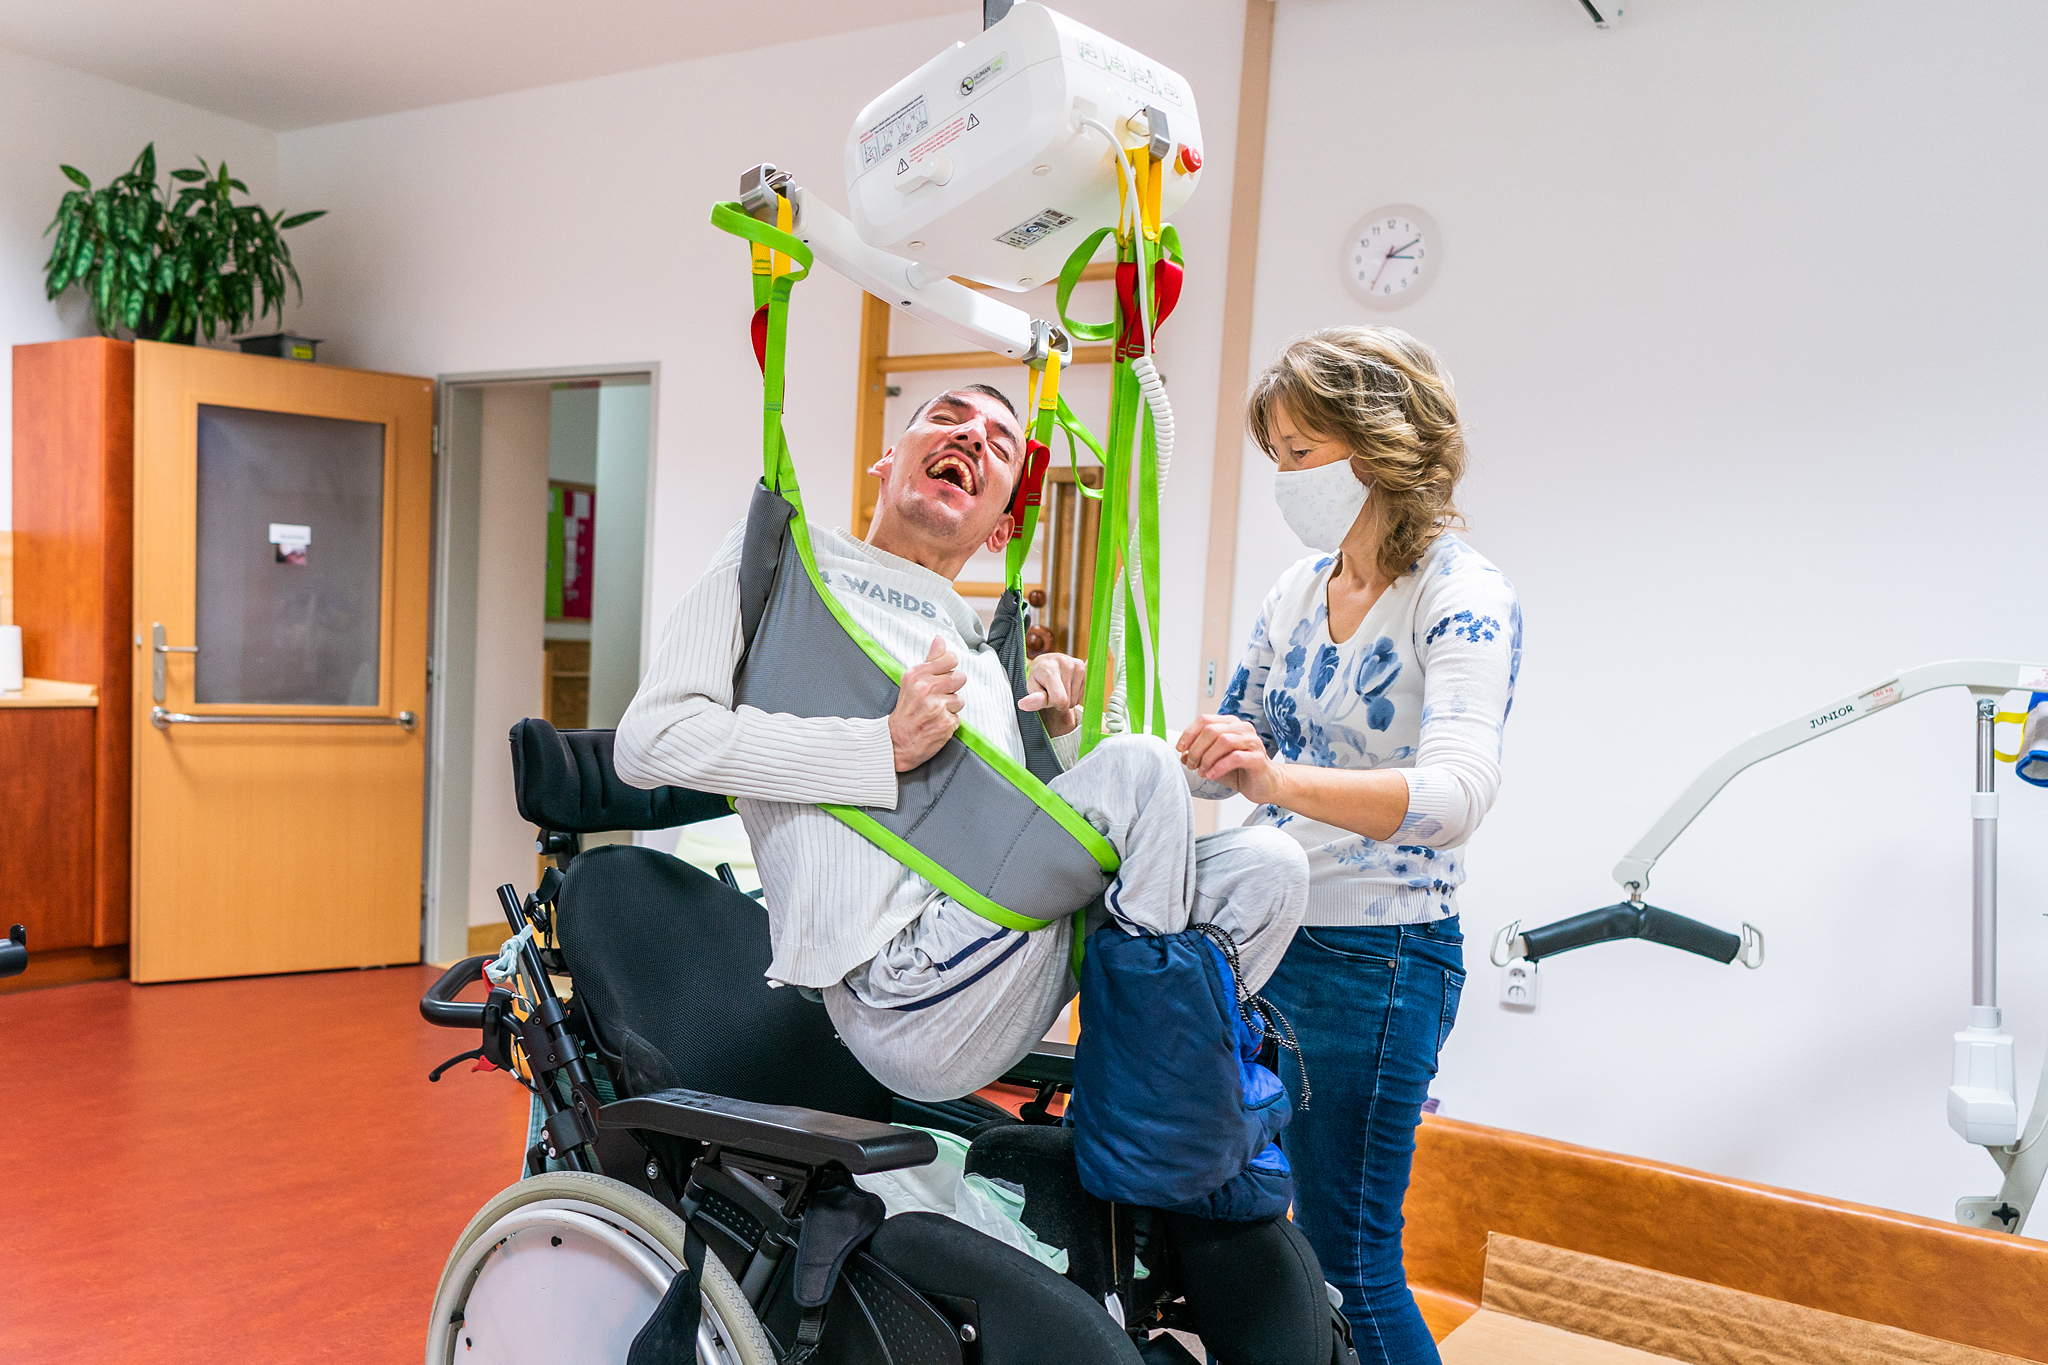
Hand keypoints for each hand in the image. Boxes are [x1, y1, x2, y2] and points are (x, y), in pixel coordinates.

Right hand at [890, 636, 966, 771]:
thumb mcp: (911, 681)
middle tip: (938, 697)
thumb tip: (940, 640)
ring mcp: (936, 707)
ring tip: (935, 712)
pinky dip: (949, 722)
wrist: (896, 742)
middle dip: (952, 688)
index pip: (951, 659)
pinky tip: (936, 723)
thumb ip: (930, 660)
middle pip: (960, 678)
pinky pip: (958, 717)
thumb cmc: (905, 710)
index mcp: (917, 675)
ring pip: (960, 699)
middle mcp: (926, 689)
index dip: (950, 667)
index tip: (943, 675)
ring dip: (950, 707)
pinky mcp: (945, 724)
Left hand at [1017, 651, 1086, 736]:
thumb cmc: (1037, 678)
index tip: (1046, 696)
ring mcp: (1077, 665)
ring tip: (1059, 686)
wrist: (1045, 662)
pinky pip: (1083, 693)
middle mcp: (1065, 663)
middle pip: (1069, 701)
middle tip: (1052, 690)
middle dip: (1060, 701)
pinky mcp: (1084, 668)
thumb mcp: (1031, 688)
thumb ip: (1032, 699)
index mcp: (1050, 669)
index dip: (1053, 703)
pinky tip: (1067, 684)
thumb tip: (1022, 704)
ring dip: (1067, 698)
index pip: (1060, 699)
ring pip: (1076, 699)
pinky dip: (1074, 693)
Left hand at [1176, 712, 1282, 803]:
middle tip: (1191, 765)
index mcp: (1230, 723)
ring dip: (1207, 758)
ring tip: (1201, 772)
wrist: (1263, 785)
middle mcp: (1242, 728)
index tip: (1180, 749)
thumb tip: (1182, 755)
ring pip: (1224, 741)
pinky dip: (1219, 767)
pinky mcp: (1258, 758)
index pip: (1204, 720)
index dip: (1189, 734)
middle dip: (1196, 749)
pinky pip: (1235, 757)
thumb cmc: (1238, 771)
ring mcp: (1252, 741)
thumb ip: (1198, 756)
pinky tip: (1211, 775)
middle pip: (1212, 730)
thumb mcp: (1213, 762)